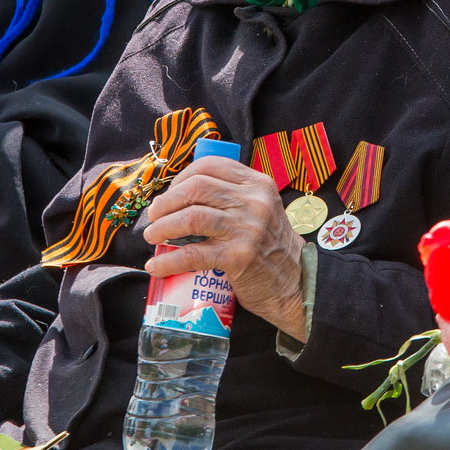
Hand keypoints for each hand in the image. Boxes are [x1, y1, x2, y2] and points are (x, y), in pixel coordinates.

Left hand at [140, 157, 306, 338]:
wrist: (296, 283)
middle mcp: (254, 202)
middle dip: (166, 201)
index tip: (170, 193)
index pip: (211, 166)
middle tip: (154, 215)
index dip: (182, 177)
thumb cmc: (271, 247)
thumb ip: (234, 197)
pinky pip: (193, 254)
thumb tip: (183, 195)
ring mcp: (247, 229)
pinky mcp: (238, 257)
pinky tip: (156, 265)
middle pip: (196, 188)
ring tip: (152, 236)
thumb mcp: (262, 210)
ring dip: (163, 227)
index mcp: (258, 184)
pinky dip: (169, 260)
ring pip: (191, 217)